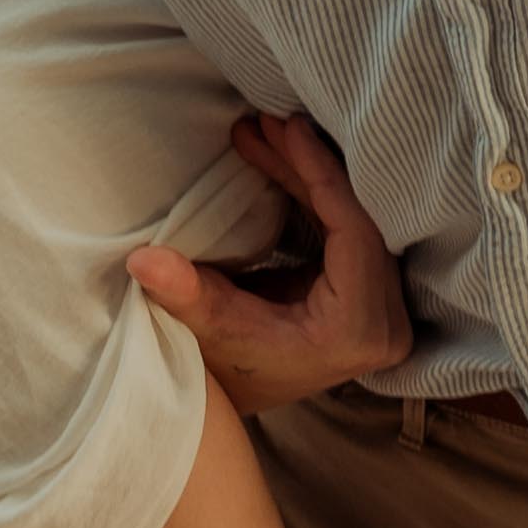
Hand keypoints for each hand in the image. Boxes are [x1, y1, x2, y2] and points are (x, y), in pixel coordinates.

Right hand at [125, 111, 411, 417]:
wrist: (236, 406)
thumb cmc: (227, 376)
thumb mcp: (211, 333)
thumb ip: (186, 295)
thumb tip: (141, 260)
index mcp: (360, 330)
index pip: (356, 235)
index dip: (322, 176)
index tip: (289, 129)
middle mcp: (386, 320)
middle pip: (358, 220)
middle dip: (310, 166)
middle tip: (268, 121)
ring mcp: (383, 306)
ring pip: (353, 219)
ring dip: (308, 173)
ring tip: (263, 132)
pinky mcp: (368, 293)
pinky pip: (347, 227)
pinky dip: (311, 192)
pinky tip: (278, 157)